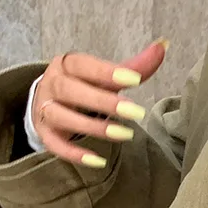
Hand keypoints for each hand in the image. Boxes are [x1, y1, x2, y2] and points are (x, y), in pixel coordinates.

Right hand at [31, 40, 167, 166]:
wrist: (48, 103)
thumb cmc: (84, 87)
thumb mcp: (106, 76)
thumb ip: (133, 66)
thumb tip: (163, 46)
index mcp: (66, 64)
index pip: (83, 64)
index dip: (106, 71)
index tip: (135, 80)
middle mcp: (51, 84)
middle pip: (70, 90)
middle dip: (103, 101)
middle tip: (136, 112)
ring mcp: (44, 110)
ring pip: (61, 116)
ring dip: (93, 127)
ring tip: (125, 134)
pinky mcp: (45, 134)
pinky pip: (55, 145)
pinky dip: (75, 154)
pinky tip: (98, 161)